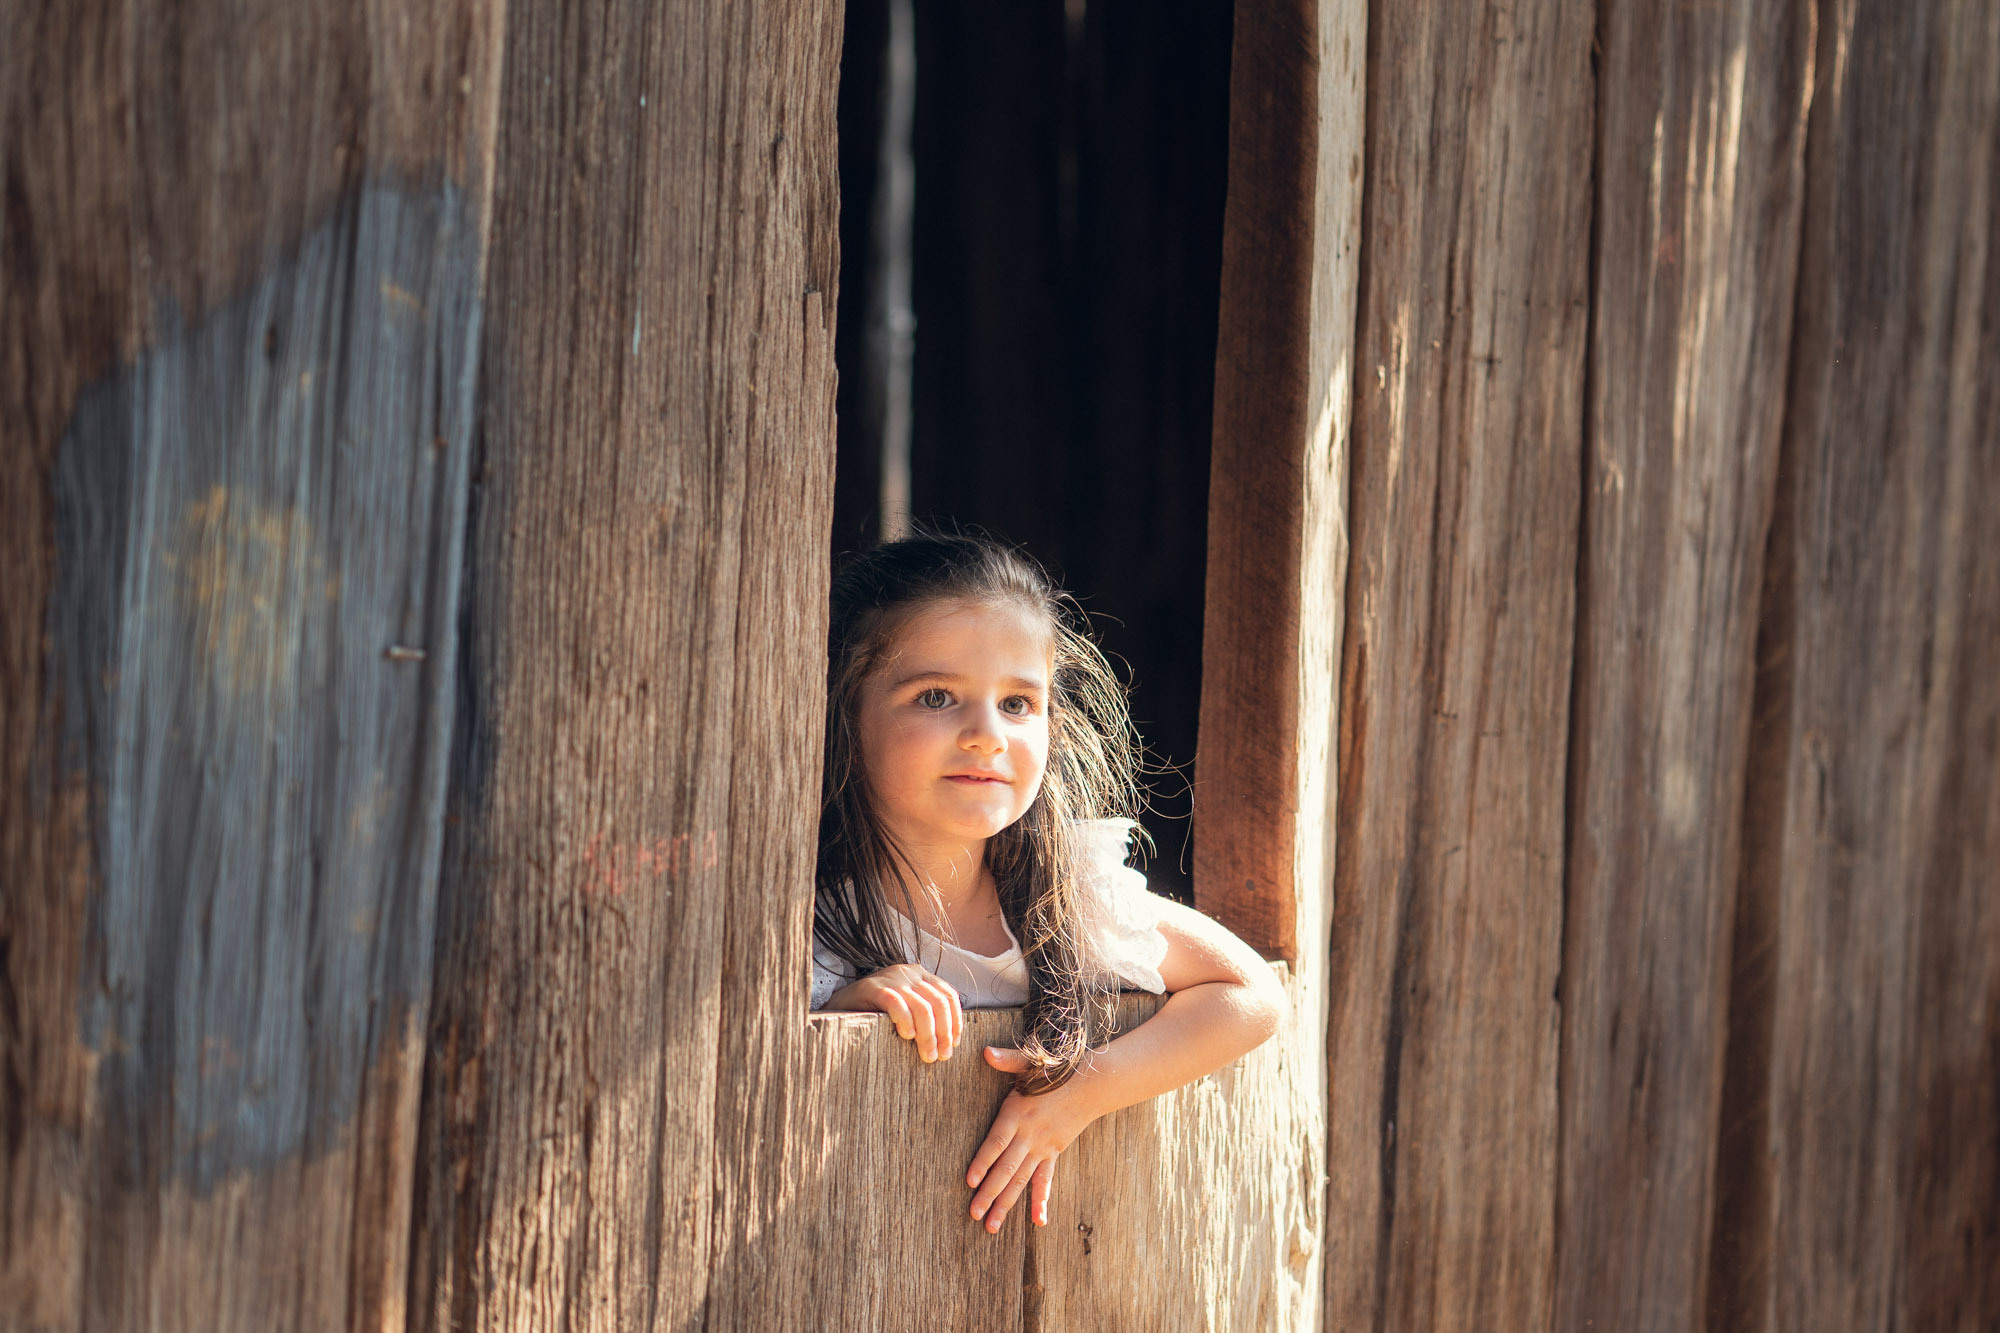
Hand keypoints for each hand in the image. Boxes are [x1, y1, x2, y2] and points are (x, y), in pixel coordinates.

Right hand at [823, 964, 963, 1062]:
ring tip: (927, 1055)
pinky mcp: (873, 987)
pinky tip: (906, 1036)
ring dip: (928, 1035)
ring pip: (922, 1007)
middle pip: (938, 1003)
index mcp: (921, 975)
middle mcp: (909, 973)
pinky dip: (905, 1021)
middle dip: (944, 1033)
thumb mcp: (906, 1009)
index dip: (955, 1021)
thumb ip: (925, 1015)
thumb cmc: (876, 1013)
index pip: (948, 996)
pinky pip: (896, 1003)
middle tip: (941, 1057)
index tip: (953, 1044)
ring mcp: (891, 978)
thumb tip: (948, 1042)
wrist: (839, 1007)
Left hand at [966, 1047, 1099, 1232]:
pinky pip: (1046, 1180)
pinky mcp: (1053, 1153)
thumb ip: (1007, 1060)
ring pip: (1021, 1180)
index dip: (983, 1162)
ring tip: (991, 1227)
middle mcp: (1029, 1135)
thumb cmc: (1055, 1071)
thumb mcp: (1030, 1062)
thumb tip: (985, 1053)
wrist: (1092, 1084)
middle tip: (974, 1215)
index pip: (996, 1143)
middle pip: (1006, 1169)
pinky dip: (1041, 1201)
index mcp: (1017, 1114)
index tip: (970, 1181)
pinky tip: (1038, 1222)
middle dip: (989, 1193)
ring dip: (1006, 1203)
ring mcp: (1042, 1147)